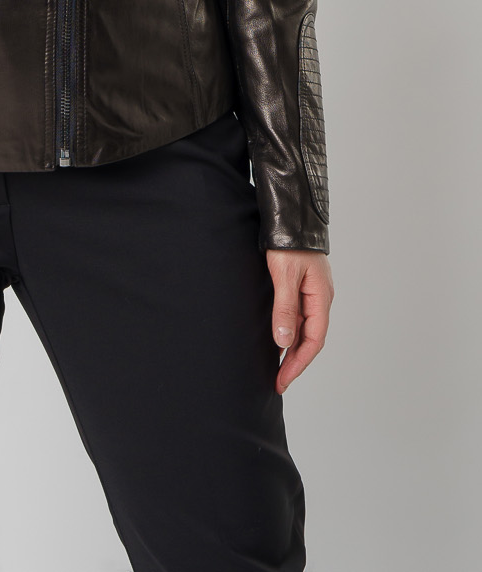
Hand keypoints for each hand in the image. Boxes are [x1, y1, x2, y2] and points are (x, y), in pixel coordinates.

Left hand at [265, 249, 333, 394]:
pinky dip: (289, 331)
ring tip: (276, 368)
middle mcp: (320, 298)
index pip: (313, 341)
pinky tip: (278, 340)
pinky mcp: (301, 285)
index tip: (282, 380)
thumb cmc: (289, 243)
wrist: (292, 215)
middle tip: (278, 382)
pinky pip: (298, 316)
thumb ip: (285, 309)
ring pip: (303, 328)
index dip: (298, 363)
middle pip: (310, 338)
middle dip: (295, 362)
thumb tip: (284, 342)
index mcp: (321, 298)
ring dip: (291, 349)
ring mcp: (312, 292)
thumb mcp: (285, 276)